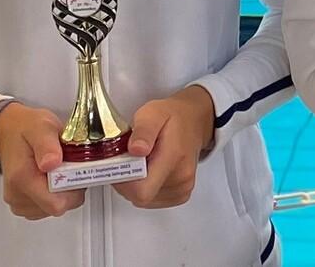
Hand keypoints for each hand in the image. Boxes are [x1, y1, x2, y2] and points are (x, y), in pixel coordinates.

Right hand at [0, 103, 85, 219]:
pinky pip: (47, 208)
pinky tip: (53, 178)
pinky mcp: (22, 205)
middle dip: (71, 188)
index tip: (78, 170)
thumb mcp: (41, 127)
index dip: (74, 190)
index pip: (56, 203)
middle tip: (71, 165)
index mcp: (21, 178)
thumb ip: (47, 145)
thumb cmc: (26, 129)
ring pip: (54, 208)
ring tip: (60, 169)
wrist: (9, 132)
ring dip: (64, 192)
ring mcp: (18, 202)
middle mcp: (17, 195)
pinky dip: (55, 194)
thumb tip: (51, 162)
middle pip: (57, 207)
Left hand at [115, 85, 216, 208]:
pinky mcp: (181, 194)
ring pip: (143, 200)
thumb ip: (143, 130)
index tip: (119, 165)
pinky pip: (152, 201)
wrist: (194, 120)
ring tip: (140, 163)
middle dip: (126, 181)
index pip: (141, 190)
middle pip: (140, 197)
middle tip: (127, 160)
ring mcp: (182, 188)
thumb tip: (135, 150)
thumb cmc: (174, 117)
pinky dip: (144, 188)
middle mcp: (181, 177)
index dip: (123, 181)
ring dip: (134, 184)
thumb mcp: (153, 113)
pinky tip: (148, 171)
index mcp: (174, 158)